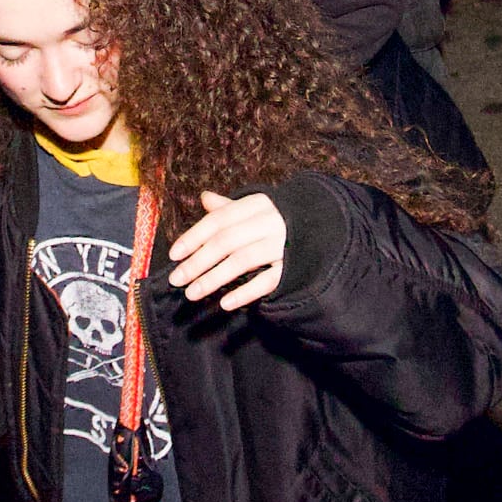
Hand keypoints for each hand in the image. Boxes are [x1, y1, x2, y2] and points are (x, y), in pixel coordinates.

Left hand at [169, 191, 286, 308]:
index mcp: (256, 205)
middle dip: (197, 262)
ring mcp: (283, 244)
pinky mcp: (295, 266)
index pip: (218, 220)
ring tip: (192, 294)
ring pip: (242, 261)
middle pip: (225, 241)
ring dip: (214, 279)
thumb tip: (204, 197)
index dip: (193, 237)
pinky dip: (245, 293)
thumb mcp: (257, 209)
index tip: (173, 255)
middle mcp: (269, 222)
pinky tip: (225, 303)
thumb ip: (229, 208)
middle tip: (176, 280)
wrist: (327, 228)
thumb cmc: (282, 219)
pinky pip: (267, 281)